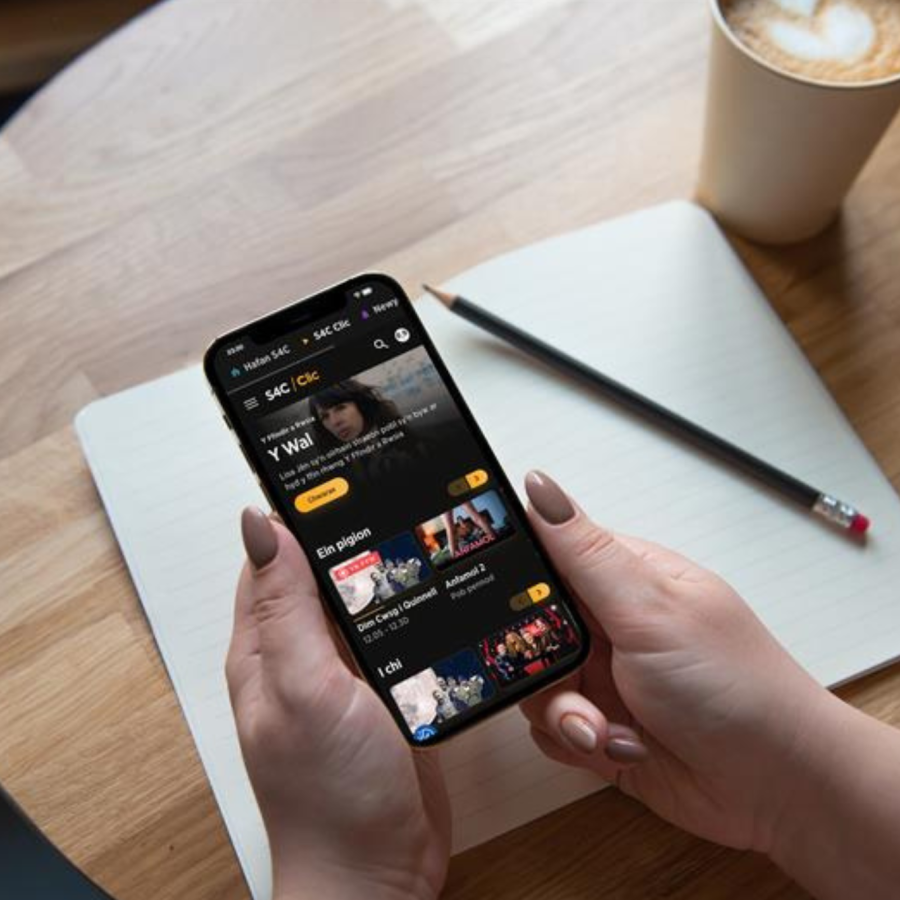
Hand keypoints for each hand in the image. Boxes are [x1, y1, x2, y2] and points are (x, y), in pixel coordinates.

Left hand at [228, 508, 449, 899]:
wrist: (377, 873)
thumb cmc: (329, 797)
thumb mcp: (303, 689)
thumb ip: (283, 608)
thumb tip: (260, 526)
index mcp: (265, 645)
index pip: (272, 554)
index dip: (299, 510)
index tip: (334, 469)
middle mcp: (300, 654)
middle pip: (322, 570)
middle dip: (350, 531)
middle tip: (389, 486)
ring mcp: (343, 673)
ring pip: (361, 598)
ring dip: (382, 566)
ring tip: (416, 523)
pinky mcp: (382, 691)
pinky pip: (392, 632)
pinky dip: (408, 605)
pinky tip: (434, 588)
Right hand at [519, 471, 834, 853]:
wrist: (777, 785)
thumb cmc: (735, 685)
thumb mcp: (650, 609)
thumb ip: (585, 552)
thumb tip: (539, 484)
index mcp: (623, 579)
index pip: (545, 559)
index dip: (517, 582)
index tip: (509, 609)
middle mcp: (609, 625)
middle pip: (530, 629)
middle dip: (540, 663)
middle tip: (571, 677)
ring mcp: (605, 677)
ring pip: (536, 683)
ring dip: (563, 711)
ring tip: (602, 725)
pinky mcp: (600, 726)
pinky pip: (550, 728)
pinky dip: (574, 741)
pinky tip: (616, 745)